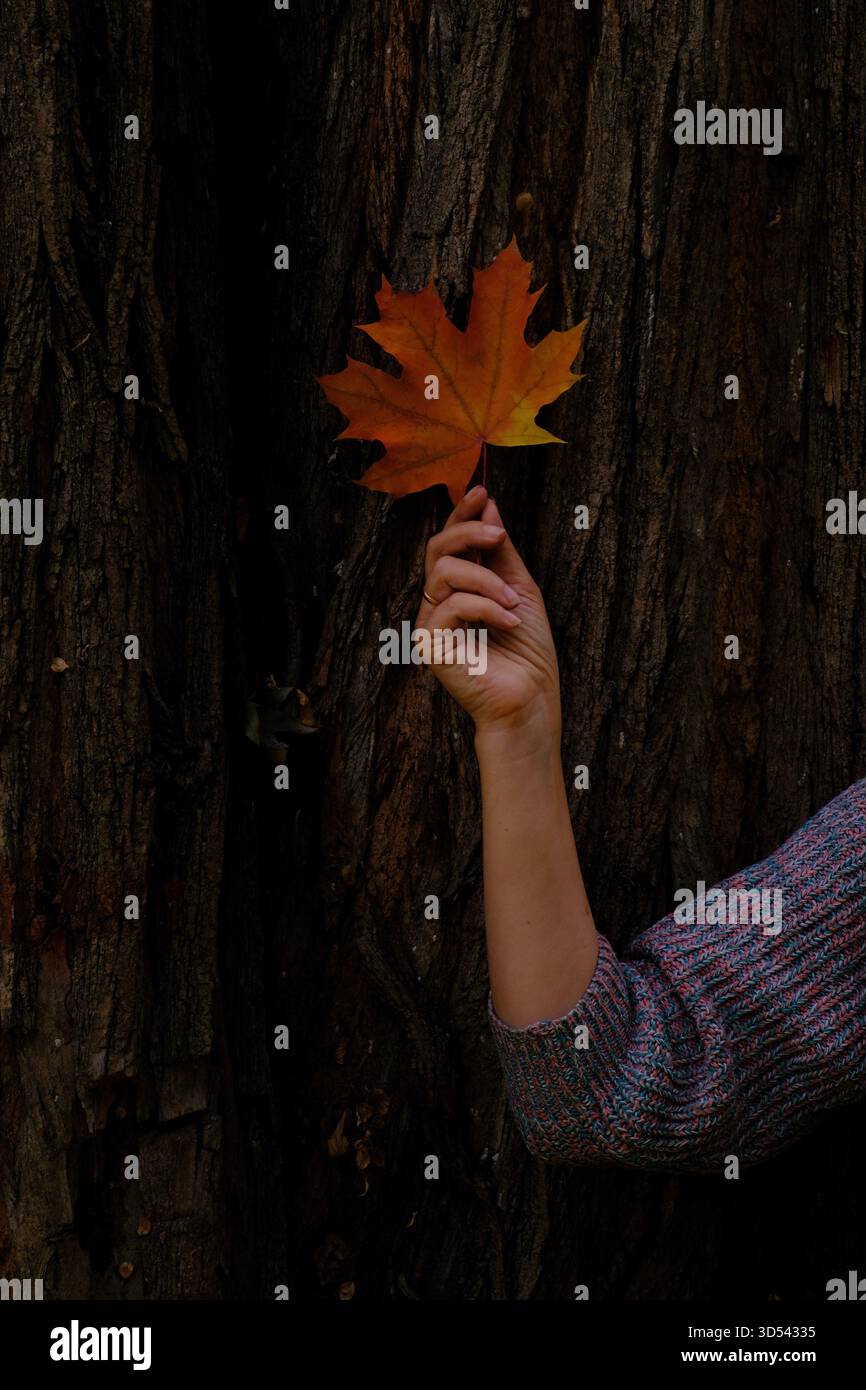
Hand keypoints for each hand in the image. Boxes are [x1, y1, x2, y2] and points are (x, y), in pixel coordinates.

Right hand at [414, 486, 560, 737]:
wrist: (531, 699)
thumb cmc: (528, 652)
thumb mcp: (521, 589)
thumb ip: (502, 552)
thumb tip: (490, 505)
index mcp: (460, 589)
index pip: (450, 542)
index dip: (461, 513)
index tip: (482, 491)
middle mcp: (440, 604)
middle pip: (437, 549)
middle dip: (468, 531)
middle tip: (499, 535)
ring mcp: (433, 624)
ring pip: (443, 573)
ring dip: (486, 579)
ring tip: (513, 601)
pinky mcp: (431, 645)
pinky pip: (452, 605)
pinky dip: (487, 606)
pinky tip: (508, 620)